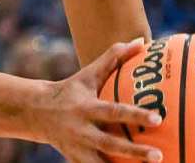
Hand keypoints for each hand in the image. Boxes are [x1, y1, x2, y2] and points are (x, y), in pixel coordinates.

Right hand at [31, 38, 163, 162]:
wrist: (35, 111)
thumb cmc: (70, 90)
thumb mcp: (88, 73)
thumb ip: (113, 58)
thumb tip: (140, 42)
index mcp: (86, 107)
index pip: (114, 111)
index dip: (135, 115)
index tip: (159, 118)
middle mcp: (82, 129)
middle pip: (110, 143)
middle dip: (134, 151)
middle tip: (159, 155)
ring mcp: (78, 147)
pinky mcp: (75, 159)